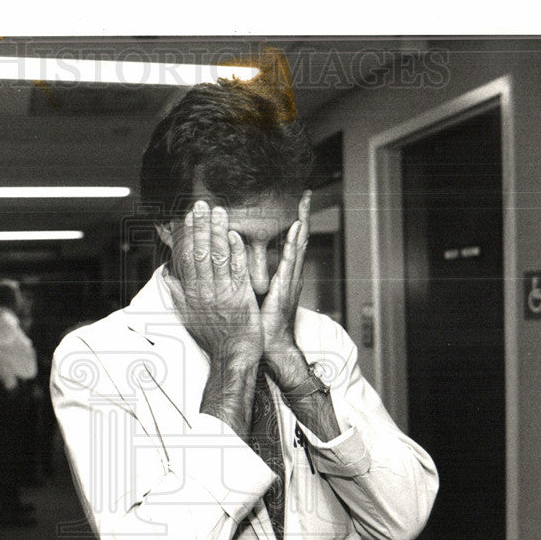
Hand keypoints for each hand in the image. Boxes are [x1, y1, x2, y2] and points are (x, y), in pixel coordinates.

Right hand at [164, 200, 261, 364]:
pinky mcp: (241, 297)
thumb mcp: (188, 315)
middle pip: (199, 252)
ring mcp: (223, 293)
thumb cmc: (213, 337)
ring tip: (219, 211)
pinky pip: (237, 270)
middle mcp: (204, 291)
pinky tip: (235, 235)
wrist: (232, 355)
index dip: (187, 235)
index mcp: (191, 293)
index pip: (186, 257)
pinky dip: (236, 252)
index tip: (188, 217)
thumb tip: (168, 275)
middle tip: (201, 204)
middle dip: (200, 226)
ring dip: (217, 232)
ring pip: (218, 257)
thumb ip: (177, 293)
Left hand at [261, 191, 310, 365]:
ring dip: (301, 223)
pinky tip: (297, 229)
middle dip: (302, 216)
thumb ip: (247, 276)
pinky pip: (291, 262)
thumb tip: (235, 262)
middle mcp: (290, 274)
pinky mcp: (286, 288)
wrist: (269, 345)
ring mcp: (291, 280)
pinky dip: (295, 244)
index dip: (290, 223)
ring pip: (298, 246)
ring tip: (304, 203)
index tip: (293, 203)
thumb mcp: (251, 293)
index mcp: (282, 275)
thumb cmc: (259, 323)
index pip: (287, 242)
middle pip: (297, 239)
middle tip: (305, 194)